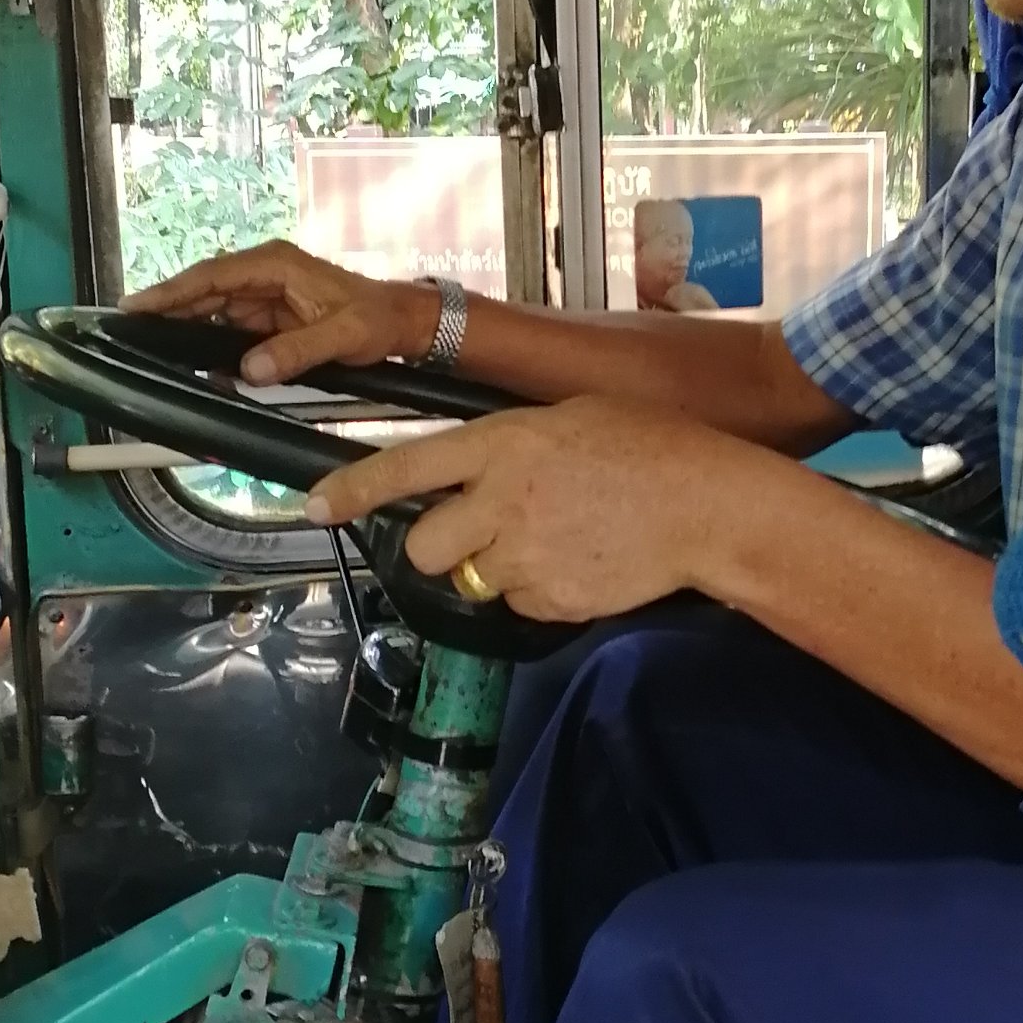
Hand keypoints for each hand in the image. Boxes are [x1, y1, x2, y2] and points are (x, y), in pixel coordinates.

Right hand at [124, 239, 433, 384]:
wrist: (402, 323)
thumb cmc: (377, 319)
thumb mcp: (342, 334)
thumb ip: (296, 351)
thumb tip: (248, 370)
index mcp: (275, 265)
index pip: (212, 276)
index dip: (172, 291)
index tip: (136, 305)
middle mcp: (263, 274)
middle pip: (203, 292)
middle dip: (167, 311)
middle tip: (128, 334)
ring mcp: (264, 296)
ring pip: (211, 312)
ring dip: (185, 331)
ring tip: (148, 349)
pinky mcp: (268, 318)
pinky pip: (229, 330)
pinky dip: (209, 346)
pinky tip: (190, 363)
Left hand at [306, 396, 739, 623]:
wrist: (708, 504)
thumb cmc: (651, 447)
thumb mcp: (569, 418)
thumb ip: (510, 445)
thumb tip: (474, 468)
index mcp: (503, 444)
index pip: (406, 467)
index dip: (353, 489)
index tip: (313, 506)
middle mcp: (502, 501)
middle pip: (424, 546)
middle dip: (440, 546)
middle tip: (480, 534)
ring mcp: (525, 556)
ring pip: (473, 580)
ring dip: (497, 569)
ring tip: (554, 541)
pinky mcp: (551, 600)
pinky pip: (521, 605)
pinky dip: (541, 592)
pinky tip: (580, 561)